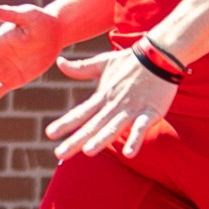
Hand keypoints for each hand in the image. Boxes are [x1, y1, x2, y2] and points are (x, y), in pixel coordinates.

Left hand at [43, 45, 177, 160]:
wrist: (159, 55)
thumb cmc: (130, 61)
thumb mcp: (102, 63)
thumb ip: (80, 68)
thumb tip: (59, 62)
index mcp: (101, 96)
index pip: (80, 112)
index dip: (65, 123)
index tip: (50, 134)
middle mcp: (113, 104)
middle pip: (92, 125)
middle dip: (76, 140)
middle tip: (60, 154)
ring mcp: (132, 109)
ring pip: (114, 127)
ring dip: (101, 139)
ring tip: (88, 152)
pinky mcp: (150, 111)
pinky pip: (141, 127)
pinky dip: (136, 139)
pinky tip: (129, 154)